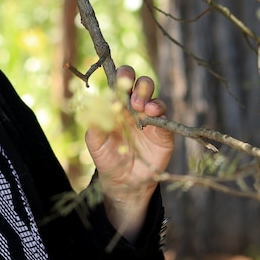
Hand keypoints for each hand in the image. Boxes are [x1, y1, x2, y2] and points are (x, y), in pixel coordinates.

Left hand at [84, 65, 173, 242]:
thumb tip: (95, 104)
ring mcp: (149, 116)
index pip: (118, 81)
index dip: (118, 77)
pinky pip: (164, 112)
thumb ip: (94, 123)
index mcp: (115, 105)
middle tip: (130, 99)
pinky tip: (151, 113)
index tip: (115, 86)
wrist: (124, 182)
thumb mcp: (95, 142)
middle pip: (138, 82)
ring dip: (146, 93)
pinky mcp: (162, 129)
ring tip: (140, 106)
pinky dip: (159, 108)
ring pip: (152, 93)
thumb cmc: (107, 158)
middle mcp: (133, 106)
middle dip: (135, 82)